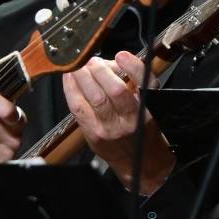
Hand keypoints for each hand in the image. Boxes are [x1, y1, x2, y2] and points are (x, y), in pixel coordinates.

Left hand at [62, 51, 174, 193]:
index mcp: (149, 108)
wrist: (138, 163)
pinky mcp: (93, 134)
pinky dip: (71, 89)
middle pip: (116, 90)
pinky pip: (78, 107)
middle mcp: (131, 119)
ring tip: (79, 65)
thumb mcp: (149, 105)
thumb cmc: (142, 130)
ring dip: (84, 77)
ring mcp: (110, 128)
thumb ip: (135, 83)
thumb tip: (112, 62)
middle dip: (101, 70)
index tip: (122, 55)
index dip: (132, 66)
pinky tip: (69, 78)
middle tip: (93, 60)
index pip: (146, 83)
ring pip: (95, 97)